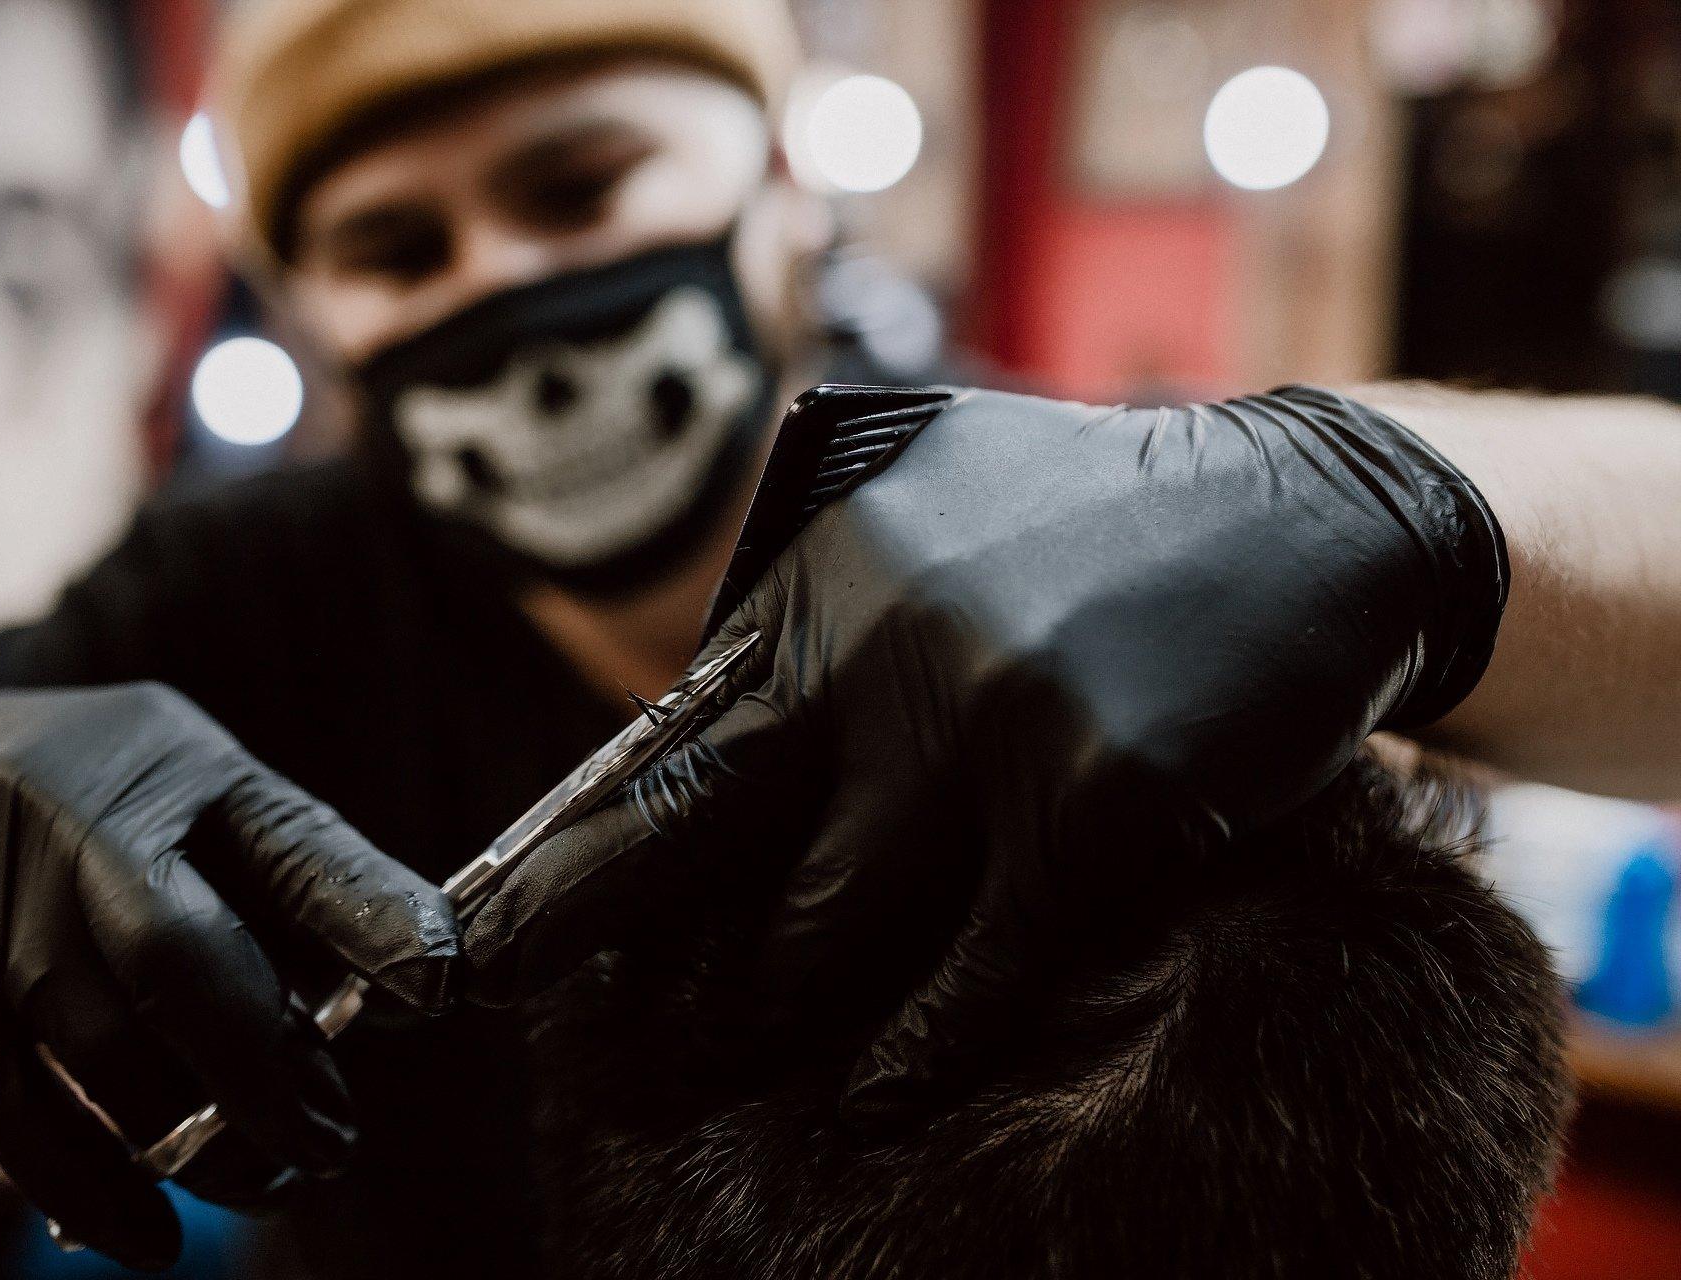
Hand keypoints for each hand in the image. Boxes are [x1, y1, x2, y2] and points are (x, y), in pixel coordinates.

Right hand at [0, 683, 455, 1268]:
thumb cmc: (95, 797)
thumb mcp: (205, 793)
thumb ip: (302, 879)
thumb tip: (415, 981)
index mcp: (174, 769)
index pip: (290, 843)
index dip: (369, 913)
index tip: (439, 985)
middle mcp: (75, 831)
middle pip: (181, 959)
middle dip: (270, 1065)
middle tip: (331, 1140)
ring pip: (105, 1053)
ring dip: (199, 1141)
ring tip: (266, 1175)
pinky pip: (16, 1117)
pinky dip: (90, 1189)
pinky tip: (150, 1235)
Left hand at [463, 385, 1505, 1132]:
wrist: (1310, 515)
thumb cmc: (1089, 521)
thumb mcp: (919, 511)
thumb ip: (802, 618)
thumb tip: (671, 756)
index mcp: (819, 572)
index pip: (664, 754)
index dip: (571, 871)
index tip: (494, 954)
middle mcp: (884, 642)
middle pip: (713, 852)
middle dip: (630, 968)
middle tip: (585, 1047)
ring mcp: (992, 722)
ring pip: (830, 928)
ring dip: (764, 1017)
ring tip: (713, 1066)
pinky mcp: (1100, 802)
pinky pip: (980, 970)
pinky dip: (920, 1048)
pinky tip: (877, 1096)